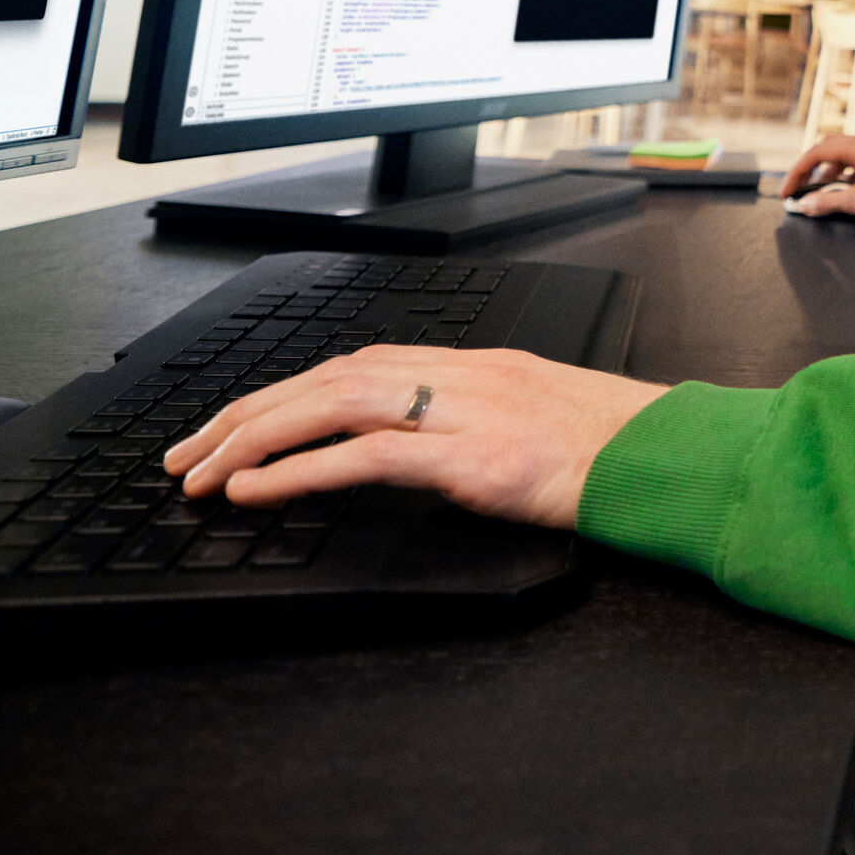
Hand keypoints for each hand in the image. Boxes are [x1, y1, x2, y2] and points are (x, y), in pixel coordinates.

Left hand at [163, 343, 667, 527]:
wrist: (671, 461)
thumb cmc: (616, 450)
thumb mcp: (535, 422)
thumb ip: (475, 423)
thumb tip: (414, 448)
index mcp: (475, 365)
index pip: (354, 364)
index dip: (281, 392)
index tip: (230, 426)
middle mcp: (461, 375)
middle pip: (326, 376)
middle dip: (243, 413)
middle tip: (183, 455)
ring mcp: (466, 411)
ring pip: (332, 404)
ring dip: (254, 437)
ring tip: (202, 474)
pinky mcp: (472, 457)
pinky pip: (364, 455)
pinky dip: (299, 470)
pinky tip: (255, 490)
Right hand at [780, 132, 854, 222]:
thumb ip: (829, 202)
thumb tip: (805, 205)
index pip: (817, 152)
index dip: (798, 172)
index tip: (789, 190)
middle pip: (830, 148)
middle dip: (812, 168)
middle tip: (801, 186)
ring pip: (846, 154)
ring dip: (830, 169)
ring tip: (823, 187)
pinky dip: (848, 172)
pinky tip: (849, 186)